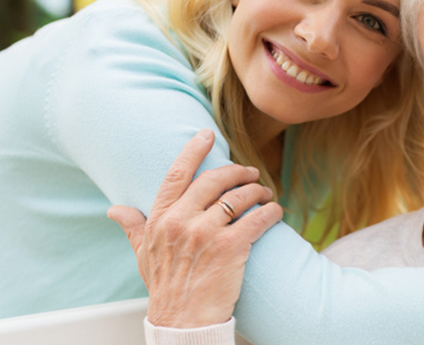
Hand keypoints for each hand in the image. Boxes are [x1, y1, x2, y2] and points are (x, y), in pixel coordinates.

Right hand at [107, 129, 282, 327]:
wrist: (182, 322)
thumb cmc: (166, 288)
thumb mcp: (143, 256)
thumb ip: (133, 228)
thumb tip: (115, 210)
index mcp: (160, 219)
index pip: (177, 174)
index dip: (193, 150)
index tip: (207, 134)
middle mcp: (181, 221)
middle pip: (215, 179)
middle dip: (237, 172)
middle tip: (250, 172)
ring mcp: (206, 234)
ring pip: (240, 197)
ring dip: (258, 191)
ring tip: (266, 194)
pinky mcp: (231, 248)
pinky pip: (258, 219)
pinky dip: (271, 212)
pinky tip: (276, 212)